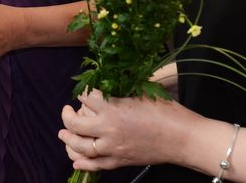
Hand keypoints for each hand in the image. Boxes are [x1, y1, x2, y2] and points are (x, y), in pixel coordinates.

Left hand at [58, 89, 195, 171]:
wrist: (183, 138)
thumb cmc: (166, 111)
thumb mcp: (142, 91)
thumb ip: (121, 88)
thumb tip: (108, 80)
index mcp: (113, 107)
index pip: (85, 98)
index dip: (83, 93)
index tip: (84, 92)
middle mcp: (108, 129)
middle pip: (74, 124)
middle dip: (67, 116)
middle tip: (67, 111)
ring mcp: (112, 148)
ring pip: (80, 147)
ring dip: (67, 140)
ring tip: (63, 134)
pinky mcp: (119, 161)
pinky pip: (95, 165)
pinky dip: (82, 163)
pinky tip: (75, 160)